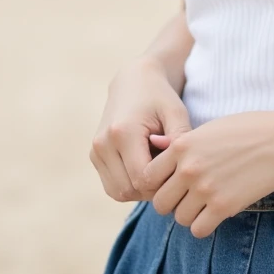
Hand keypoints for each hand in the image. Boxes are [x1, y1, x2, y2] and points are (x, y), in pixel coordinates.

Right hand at [89, 57, 191, 202]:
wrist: (134, 81)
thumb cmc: (160, 97)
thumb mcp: (176, 112)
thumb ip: (180, 139)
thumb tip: (177, 168)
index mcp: (122, 132)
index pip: (141, 179)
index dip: (163, 182)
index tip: (178, 170)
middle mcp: (103, 144)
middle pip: (128, 189)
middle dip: (152, 188)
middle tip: (170, 172)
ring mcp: (95, 151)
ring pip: (118, 192)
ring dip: (139, 189)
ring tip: (158, 168)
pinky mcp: (94, 155)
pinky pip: (112, 186)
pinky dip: (129, 185)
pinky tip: (145, 167)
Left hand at [140, 108, 273, 237]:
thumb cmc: (248, 129)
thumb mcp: (210, 128)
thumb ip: (180, 142)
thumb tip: (154, 143)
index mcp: (182, 145)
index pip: (148, 176)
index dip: (156, 184)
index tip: (170, 184)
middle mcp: (189, 168)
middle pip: (160, 202)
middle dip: (172, 202)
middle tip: (187, 197)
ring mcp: (205, 188)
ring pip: (179, 218)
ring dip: (189, 214)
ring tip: (204, 204)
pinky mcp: (223, 206)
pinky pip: (198, 229)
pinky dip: (204, 225)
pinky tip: (215, 213)